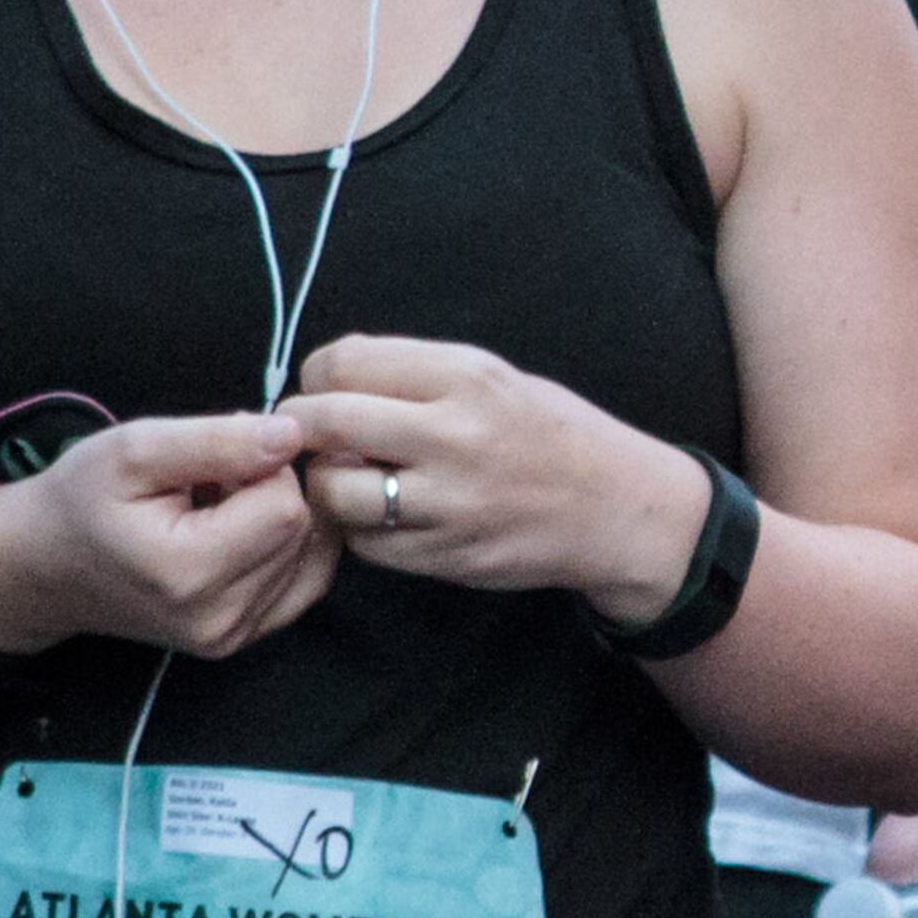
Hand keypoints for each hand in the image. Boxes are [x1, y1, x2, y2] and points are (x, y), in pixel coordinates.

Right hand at [0, 411, 338, 662]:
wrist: (44, 565)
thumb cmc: (82, 499)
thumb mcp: (135, 449)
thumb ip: (217, 441)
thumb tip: (292, 435)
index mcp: (189, 574)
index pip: (286, 505)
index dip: (261, 466)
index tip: (213, 461)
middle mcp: (218, 620)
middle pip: (300, 530)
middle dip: (267, 491)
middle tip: (207, 484)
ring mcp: (230, 638)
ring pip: (306, 553)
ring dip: (272, 519)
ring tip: (212, 510)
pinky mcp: (240, 641)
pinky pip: (304, 582)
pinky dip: (284, 549)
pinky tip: (240, 532)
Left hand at [283, 335, 702, 623]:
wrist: (616, 508)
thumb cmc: (552, 434)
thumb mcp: (495, 377)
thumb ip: (418, 374)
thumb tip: (333, 375)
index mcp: (466, 377)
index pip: (345, 362)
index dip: (317, 376)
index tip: (323, 389)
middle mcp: (454, 436)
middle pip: (328, 421)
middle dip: (300, 428)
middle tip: (305, 435)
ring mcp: (449, 502)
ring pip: (335, 491)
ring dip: (326, 484)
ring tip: (347, 478)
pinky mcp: (447, 555)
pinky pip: (366, 544)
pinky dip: (359, 530)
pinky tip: (381, 516)